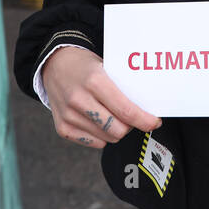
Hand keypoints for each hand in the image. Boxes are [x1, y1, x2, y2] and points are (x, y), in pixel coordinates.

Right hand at [42, 47, 160, 147]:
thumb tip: (147, 107)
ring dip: (116, 130)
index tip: (154, 122)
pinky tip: (99, 120)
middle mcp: (79, 100)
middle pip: (118, 130)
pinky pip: (94, 143)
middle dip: (131, 126)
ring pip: (107, 138)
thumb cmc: (85, 66)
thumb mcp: (106, 67)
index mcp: (94, 81)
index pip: (126, 110)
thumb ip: (123, 87)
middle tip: (132, 116)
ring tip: (113, 115)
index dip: (144, 120)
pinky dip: (102, 135)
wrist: (54, 65)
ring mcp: (69, 116)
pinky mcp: (62, 128)